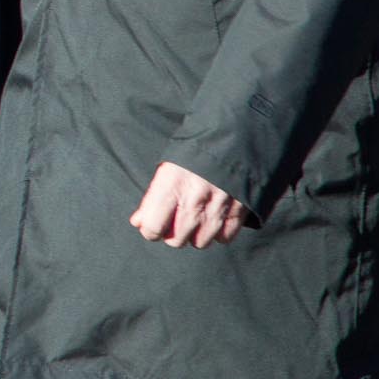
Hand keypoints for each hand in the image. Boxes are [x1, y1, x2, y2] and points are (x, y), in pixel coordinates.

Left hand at [129, 160, 249, 248]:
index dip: (150, 230)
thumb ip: (151, 198)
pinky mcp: (240, 210)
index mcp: (171, 185)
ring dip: (195, 235)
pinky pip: (224, 238)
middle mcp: (194, 199)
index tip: (153, 225)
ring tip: (195, 218)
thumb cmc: (193, 153)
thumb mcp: (166, 169)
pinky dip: (218, 233)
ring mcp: (218, 206)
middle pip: (176, 240)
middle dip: (172, 234)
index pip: (153, 227)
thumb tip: (138, 223)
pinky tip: (214, 218)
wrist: (232, 136)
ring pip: (200, 242)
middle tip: (175, 221)